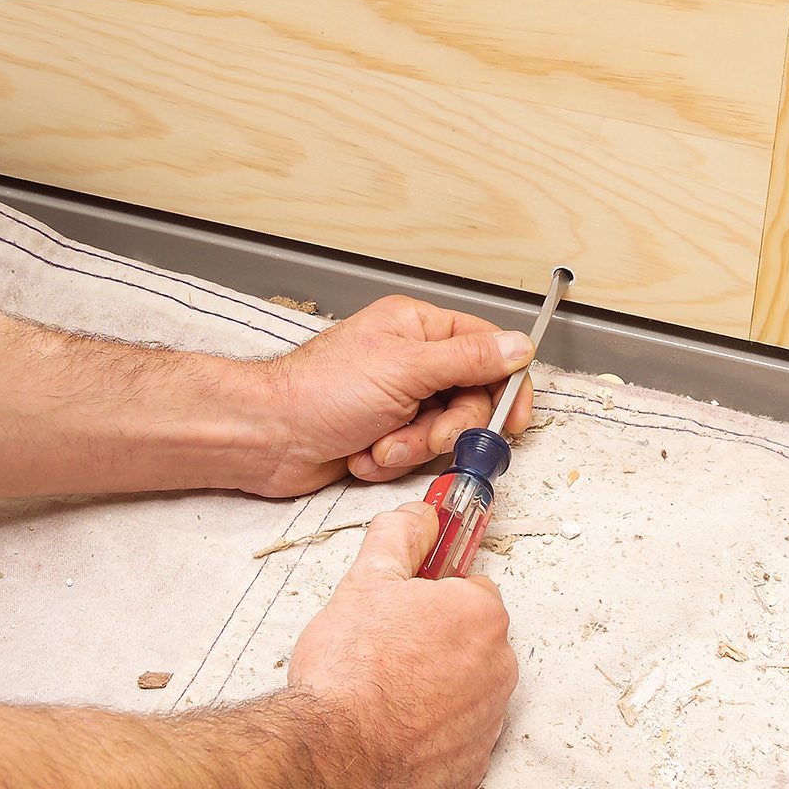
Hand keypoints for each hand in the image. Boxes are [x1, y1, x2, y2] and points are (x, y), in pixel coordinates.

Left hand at [254, 296, 534, 496]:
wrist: (268, 438)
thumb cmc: (319, 391)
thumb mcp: (406, 369)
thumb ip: (469, 359)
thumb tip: (520, 346)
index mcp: (418, 327)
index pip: (486, 348)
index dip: (506, 384)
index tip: (514, 417)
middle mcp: (411, 361)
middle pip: (470, 399)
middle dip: (446, 427)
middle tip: (425, 433)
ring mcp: (399, 399)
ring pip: (443, 432)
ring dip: (413, 447)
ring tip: (380, 445)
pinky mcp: (385, 434)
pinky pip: (415, 455)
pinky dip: (392, 461)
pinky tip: (363, 455)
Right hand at [288, 503, 516, 788]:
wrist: (333, 761)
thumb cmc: (348, 673)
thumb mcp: (366, 581)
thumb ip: (400, 536)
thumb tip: (419, 514)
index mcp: (481, 615)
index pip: (468, 588)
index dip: (430, 595)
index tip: (402, 608)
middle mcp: (499, 668)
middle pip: (470, 638)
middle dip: (434, 640)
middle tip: (384, 650)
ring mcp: (489, 721)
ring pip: (464, 687)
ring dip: (434, 686)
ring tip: (383, 692)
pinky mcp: (473, 766)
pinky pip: (456, 736)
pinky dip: (431, 732)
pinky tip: (392, 729)